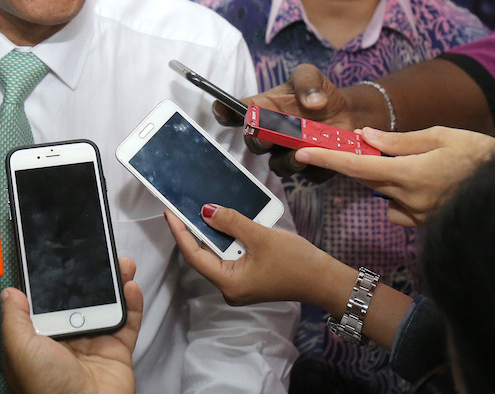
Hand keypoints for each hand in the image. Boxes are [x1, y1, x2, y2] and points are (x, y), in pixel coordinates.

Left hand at [2, 257, 142, 393]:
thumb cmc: (47, 390)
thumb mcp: (21, 350)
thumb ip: (15, 319)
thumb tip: (9, 292)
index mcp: (39, 338)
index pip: (46, 302)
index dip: (55, 279)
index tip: (62, 256)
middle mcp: (66, 339)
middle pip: (80, 298)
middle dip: (89, 275)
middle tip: (96, 254)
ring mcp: (93, 343)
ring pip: (106, 305)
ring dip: (114, 282)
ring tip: (120, 263)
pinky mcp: (117, 351)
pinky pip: (127, 323)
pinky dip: (132, 304)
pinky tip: (131, 286)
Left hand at [165, 207, 330, 306]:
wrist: (325, 279)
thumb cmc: (296, 262)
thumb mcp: (260, 236)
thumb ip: (231, 222)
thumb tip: (206, 212)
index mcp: (229, 283)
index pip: (194, 255)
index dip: (180, 232)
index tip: (170, 212)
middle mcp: (230, 287)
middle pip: (204, 255)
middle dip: (195, 230)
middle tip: (183, 207)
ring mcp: (240, 284)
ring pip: (218, 254)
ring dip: (213, 233)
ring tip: (202, 209)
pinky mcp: (250, 277)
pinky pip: (231, 255)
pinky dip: (228, 238)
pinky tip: (227, 221)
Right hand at [229, 64, 351, 179]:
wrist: (344, 110)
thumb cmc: (317, 91)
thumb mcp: (310, 76)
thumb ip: (307, 82)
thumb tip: (314, 102)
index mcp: (263, 110)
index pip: (235, 112)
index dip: (224, 112)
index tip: (221, 108)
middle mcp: (271, 134)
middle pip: (254, 143)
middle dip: (257, 140)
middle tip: (264, 136)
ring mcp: (288, 153)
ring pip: (278, 165)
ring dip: (285, 162)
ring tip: (297, 154)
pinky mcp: (312, 166)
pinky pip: (309, 175)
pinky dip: (315, 168)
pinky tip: (323, 158)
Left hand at [295, 126, 494, 225]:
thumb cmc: (480, 156)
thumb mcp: (442, 136)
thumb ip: (400, 141)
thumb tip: (366, 137)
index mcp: (410, 174)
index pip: (357, 167)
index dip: (327, 160)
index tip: (301, 154)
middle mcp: (409, 201)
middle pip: (367, 180)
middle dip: (359, 163)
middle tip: (361, 144)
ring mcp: (418, 218)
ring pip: (384, 196)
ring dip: (387, 180)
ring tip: (417, 166)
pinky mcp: (426, 227)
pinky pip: (401, 210)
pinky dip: (402, 197)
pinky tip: (425, 186)